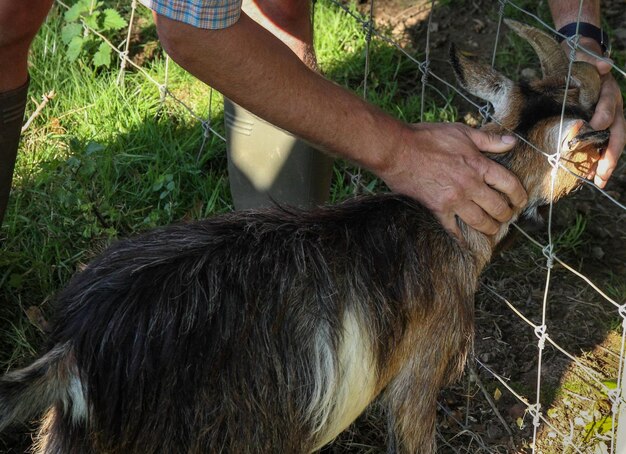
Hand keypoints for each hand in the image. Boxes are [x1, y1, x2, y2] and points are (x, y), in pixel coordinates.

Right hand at [380, 122, 527, 237]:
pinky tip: (466, 243)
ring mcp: (454, 199)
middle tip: (507, 217)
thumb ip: (488, 140)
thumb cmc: (427, 138)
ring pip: (480, 221)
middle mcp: (470, 185)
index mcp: (479, 165)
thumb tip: (512, 141)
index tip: (520, 201)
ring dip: (490, 228)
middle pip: (498, 207)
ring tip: (492, 228)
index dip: (519, 195)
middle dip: (506, 214)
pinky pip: (453, 229)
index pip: (509, 184)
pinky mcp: (437, 209)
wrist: (398, 150)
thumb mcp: (461, 132)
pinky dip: (461, 238)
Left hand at [570, 38, 624, 187]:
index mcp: (609, 93)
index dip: (604, 115)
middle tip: (601, 175)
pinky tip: (588, 176)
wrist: (579, 63)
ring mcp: (607, 120)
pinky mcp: (597, 128)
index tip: (595, 125)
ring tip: (596, 181)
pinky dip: (596, 161)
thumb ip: (592, 60)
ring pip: (611, 145)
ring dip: (604, 164)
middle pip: (617, 134)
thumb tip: (604, 65)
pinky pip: (600, 146)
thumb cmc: (580, 62)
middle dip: (610, 156)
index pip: (609, 107)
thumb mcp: (584, 57)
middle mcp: (612, 109)